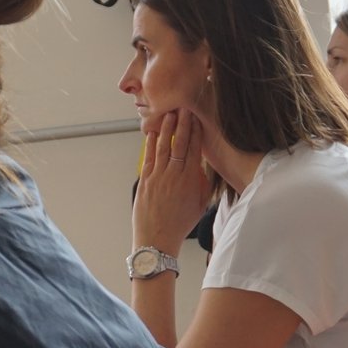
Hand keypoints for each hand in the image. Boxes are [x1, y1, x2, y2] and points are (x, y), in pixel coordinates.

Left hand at [132, 110, 212, 254]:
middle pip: (180, 143)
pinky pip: (149, 157)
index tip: (198, 117)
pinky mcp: (144, 181)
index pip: (195, 148)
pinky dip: (151, 144)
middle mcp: (174, 175)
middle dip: (183, 123)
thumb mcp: (200, 204)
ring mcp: (157, 177)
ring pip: (163, 147)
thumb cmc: (180, 224)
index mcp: (190, 180)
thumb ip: (203, 182)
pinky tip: (153, 132)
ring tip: (170, 114)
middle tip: (185, 107)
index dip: (196, 131)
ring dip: (167, 128)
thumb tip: (202, 165)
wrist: (157, 239)